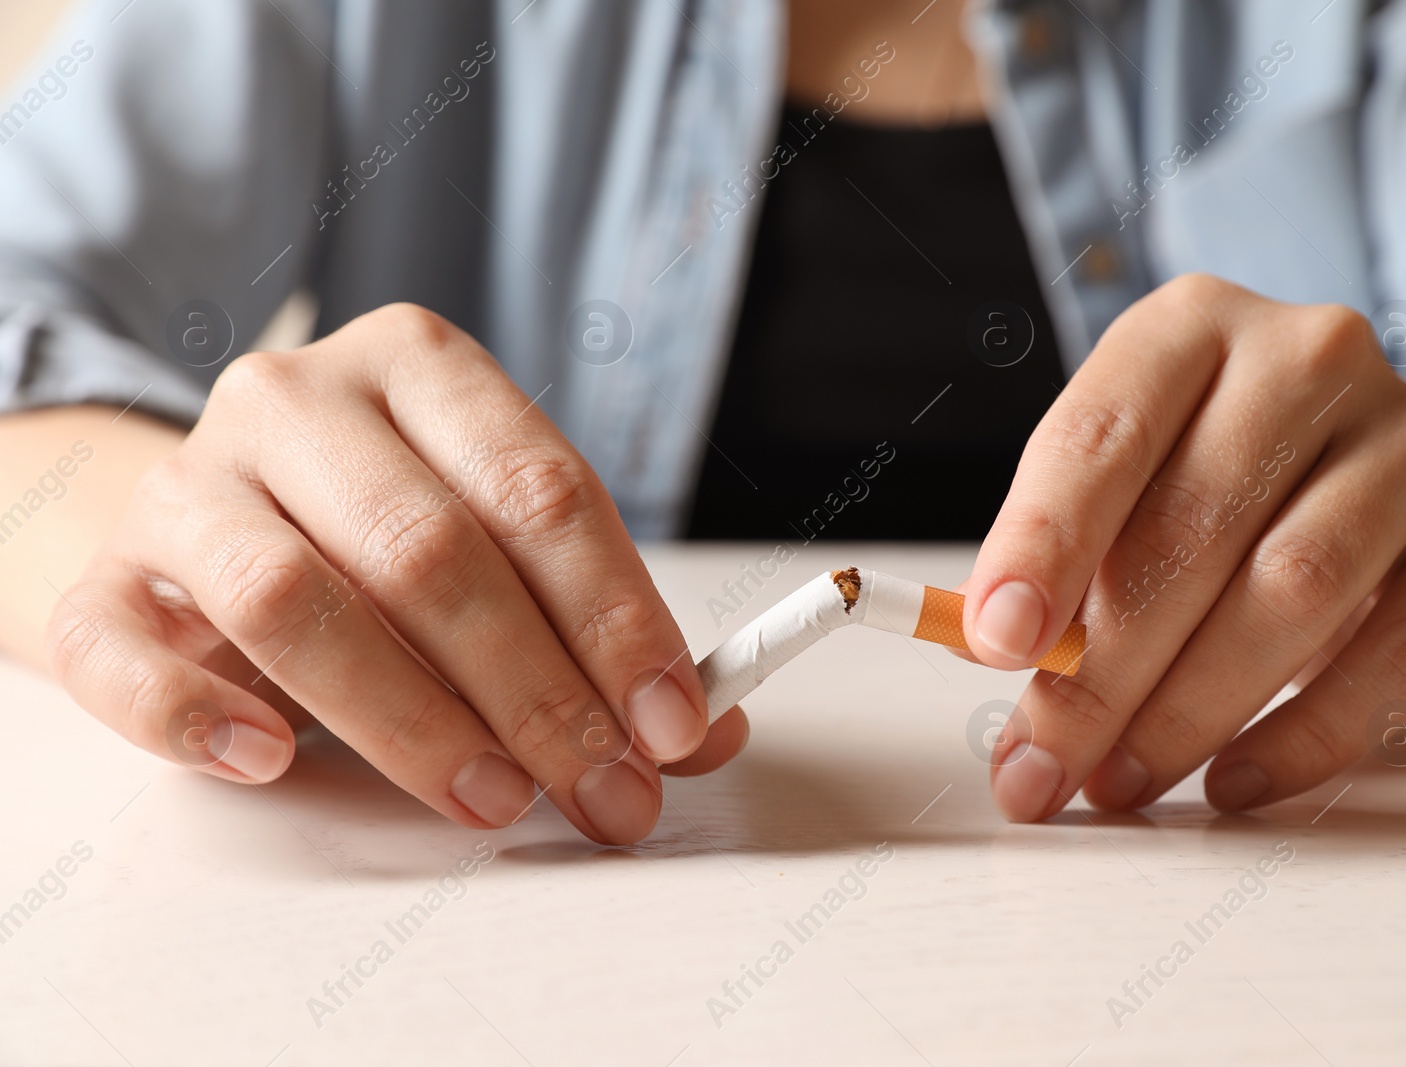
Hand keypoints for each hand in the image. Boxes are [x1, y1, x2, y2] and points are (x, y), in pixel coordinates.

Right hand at [47, 304, 746, 844]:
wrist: (199, 520)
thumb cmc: (370, 534)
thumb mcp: (493, 549)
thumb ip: (593, 627)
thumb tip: (707, 728)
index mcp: (419, 367)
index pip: (540, 490)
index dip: (618, 616)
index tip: (675, 722)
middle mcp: (296, 400)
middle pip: (432, 551)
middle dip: (538, 692)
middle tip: (606, 790)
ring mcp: (186, 481)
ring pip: (294, 600)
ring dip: (410, 721)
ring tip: (493, 798)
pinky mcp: (100, 576)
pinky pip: (127, 652)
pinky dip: (199, 717)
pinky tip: (273, 761)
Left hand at [962, 275, 1405, 818]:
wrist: (1393, 483)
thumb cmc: (1226, 485)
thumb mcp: (1129, 490)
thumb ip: (1060, 559)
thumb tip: (986, 648)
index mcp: (1190, 328)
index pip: (1101, 435)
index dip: (1041, 544)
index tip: (996, 642)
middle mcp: (1307, 358)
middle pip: (1191, 527)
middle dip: (1102, 670)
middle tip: (1046, 763)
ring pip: (1295, 589)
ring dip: (1192, 708)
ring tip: (1123, 777)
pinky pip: (1402, 650)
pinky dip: (1310, 734)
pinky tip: (1235, 777)